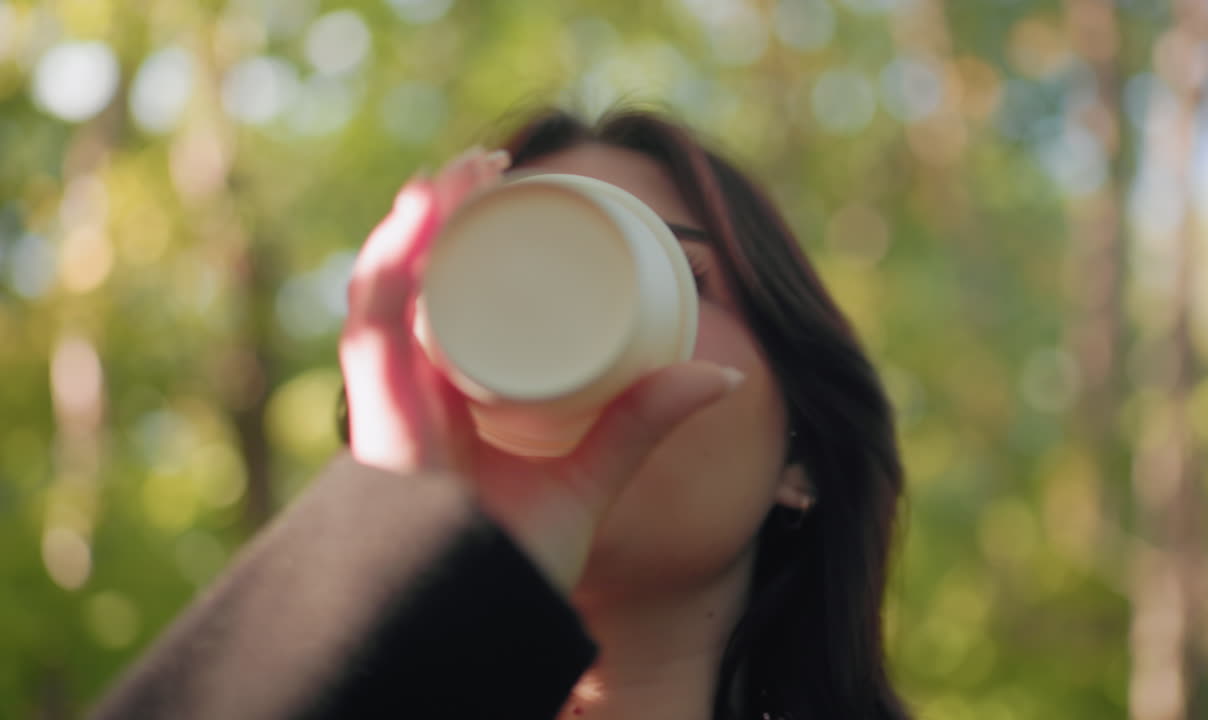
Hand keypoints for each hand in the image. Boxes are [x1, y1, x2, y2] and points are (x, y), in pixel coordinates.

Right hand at [339, 148, 740, 591]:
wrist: (488, 630)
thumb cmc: (524, 565)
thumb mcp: (593, 477)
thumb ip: (642, 423)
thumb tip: (724, 370)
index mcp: (450, 396)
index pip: (447, 299)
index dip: (465, 239)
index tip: (508, 187)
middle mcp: (411, 393)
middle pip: (413, 281)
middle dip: (440, 214)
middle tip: (489, 163)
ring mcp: (389, 404)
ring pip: (385, 292)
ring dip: (416, 224)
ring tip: (459, 171)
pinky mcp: (380, 421)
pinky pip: (371, 334)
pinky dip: (389, 273)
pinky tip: (414, 220)